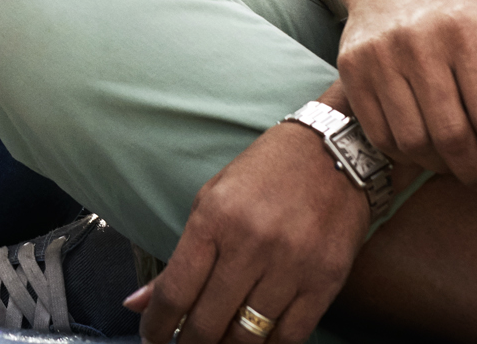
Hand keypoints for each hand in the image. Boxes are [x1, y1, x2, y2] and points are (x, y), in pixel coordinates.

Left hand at [132, 119, 368, 343]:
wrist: (336, 152)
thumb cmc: (266, 174)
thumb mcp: (212, 199)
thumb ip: (180, 256)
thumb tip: (140, 303)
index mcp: (216, 218)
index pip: (175, 291)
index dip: (157, 325)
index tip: (152, 337)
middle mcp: (251, 243)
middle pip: (208, 322)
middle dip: (189, 342)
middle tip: (185, 343)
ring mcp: (291, 265)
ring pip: (247, 336)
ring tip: (218, 342)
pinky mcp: (324, 281)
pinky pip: (288, 336)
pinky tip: (254, 340)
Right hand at [308, 0, 476, 194]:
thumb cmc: (459, 7)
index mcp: (465, 28)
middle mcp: (418, 41)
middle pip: (452, 136)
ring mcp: (378, 55)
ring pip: (414, 143)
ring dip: (444, 168)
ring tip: (462, 166)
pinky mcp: (351, 69)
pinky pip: (381, 136)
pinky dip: (409, 155)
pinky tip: (428, 148)